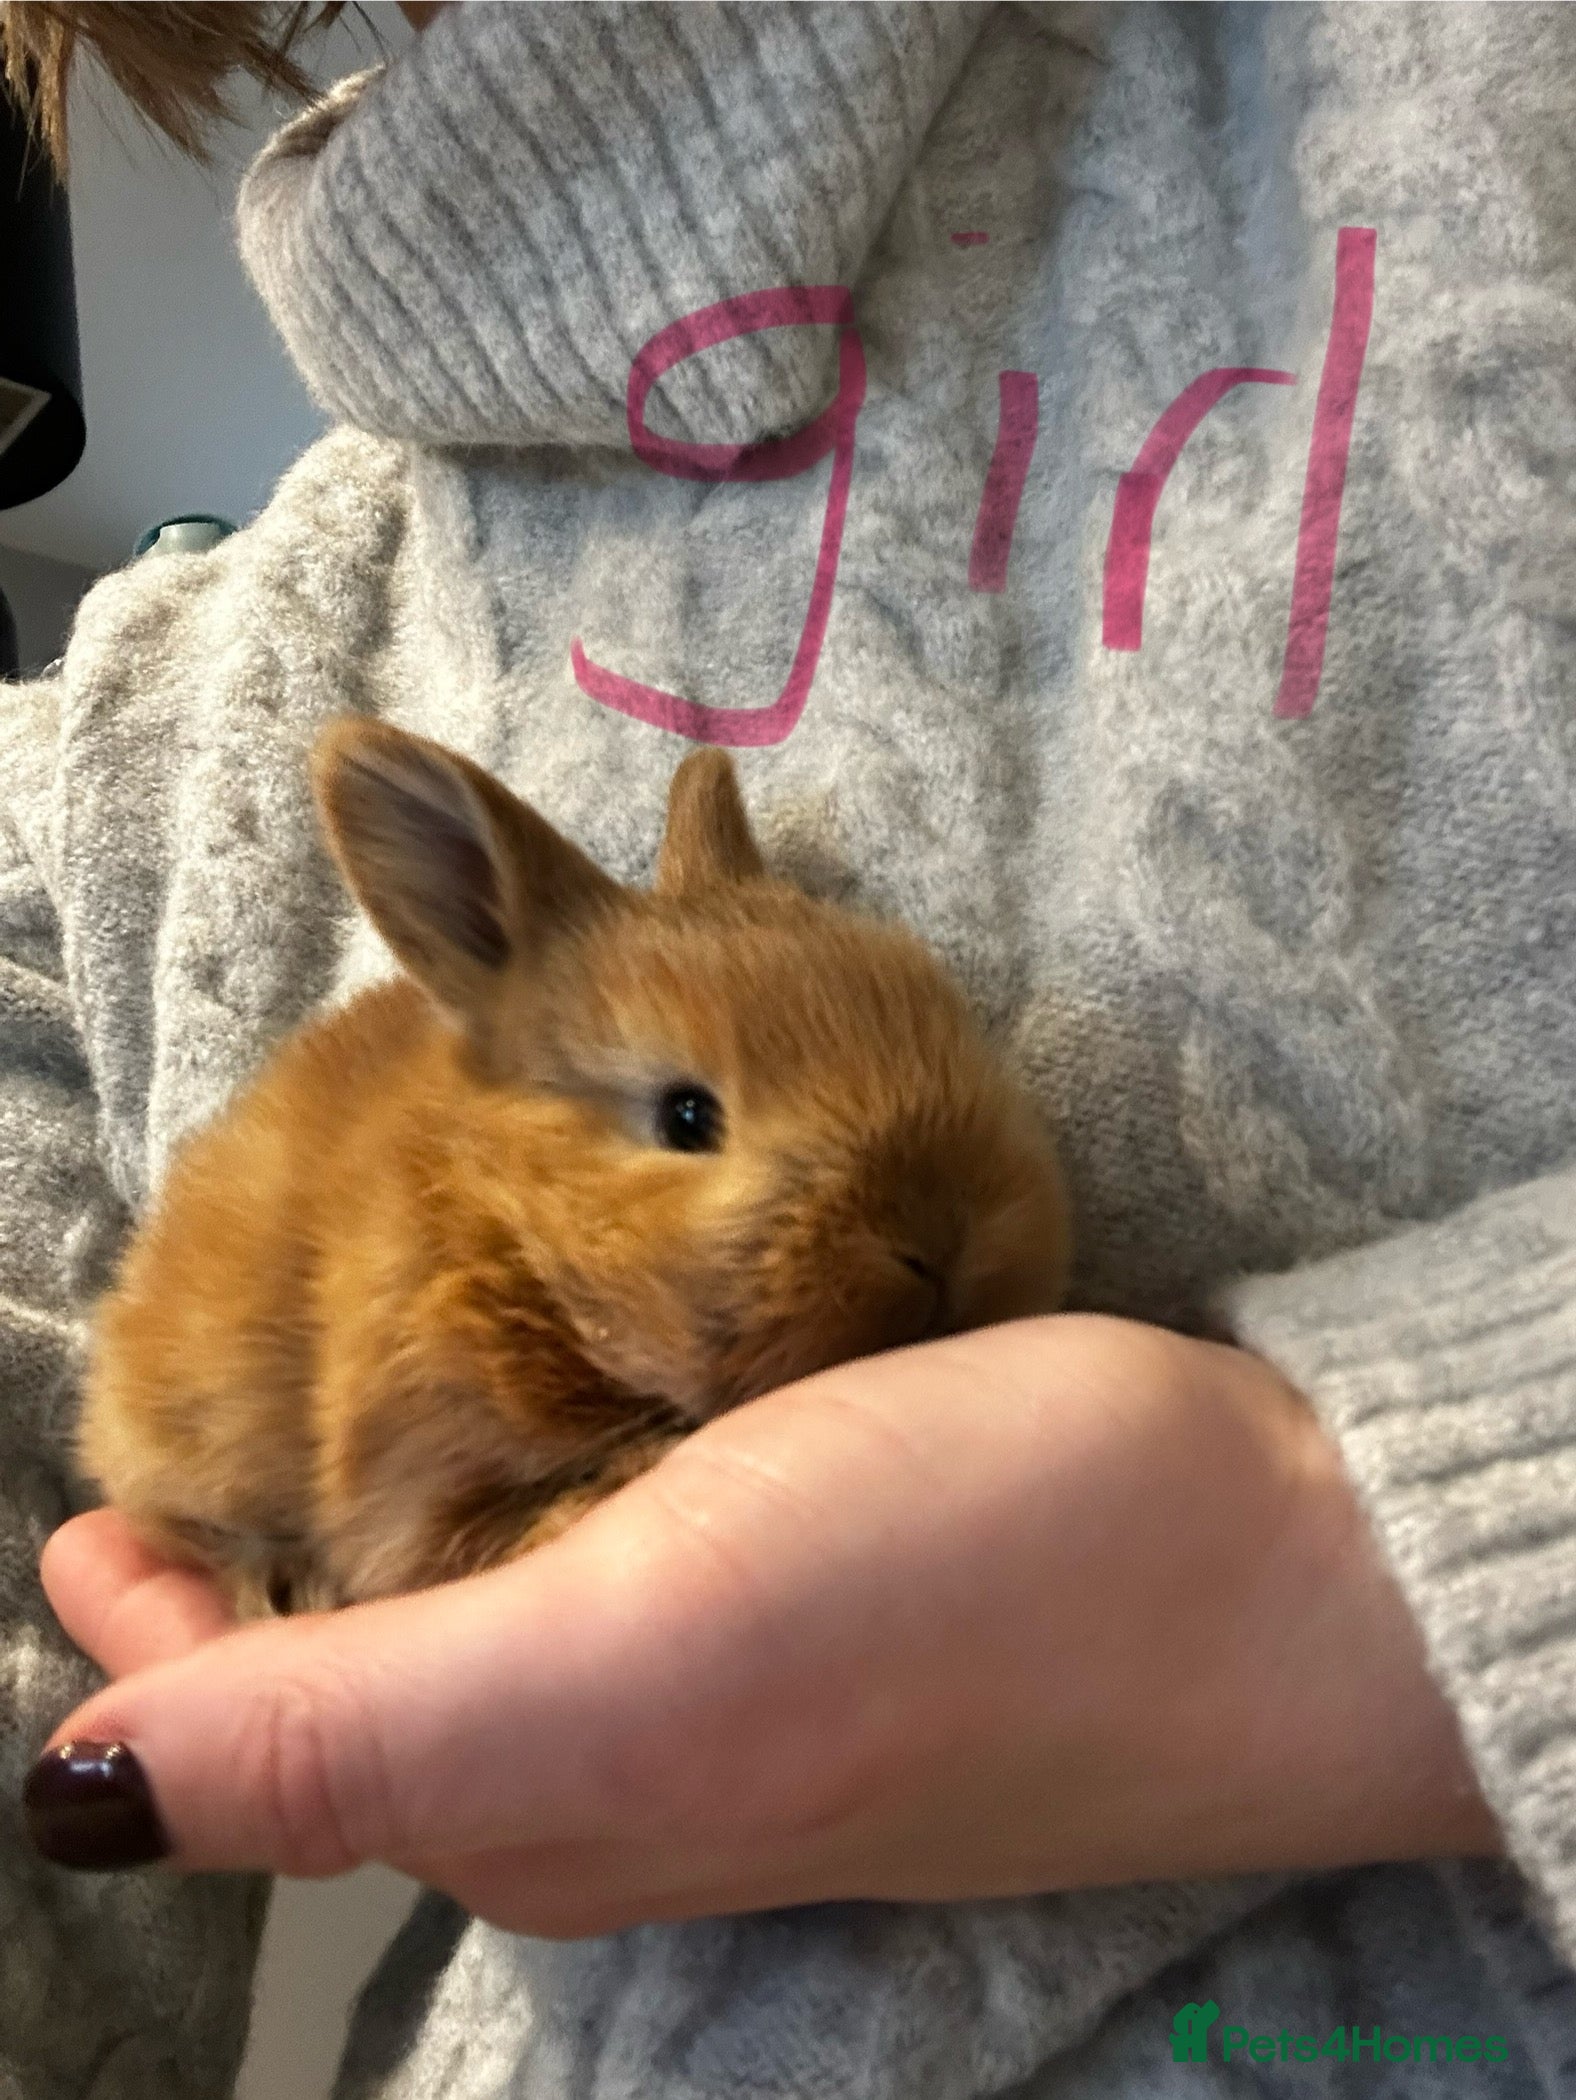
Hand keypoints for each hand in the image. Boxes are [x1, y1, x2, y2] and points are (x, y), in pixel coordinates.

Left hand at [32, 1316, 1498, 1933]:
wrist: (1274, 1557)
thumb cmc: (974, 1590)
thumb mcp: (648, 1660)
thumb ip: (366, 1735)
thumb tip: (76, 1801)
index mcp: (540, 1788)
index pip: (269, 1736)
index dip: (157, 1639)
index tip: (97, 1507)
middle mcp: (618, 1748)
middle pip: (366, 1674)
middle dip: (260, 1567)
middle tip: (213, 1412)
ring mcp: (725, 1659)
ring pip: (488, 1593)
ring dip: (391, 1501)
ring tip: (341, 1377)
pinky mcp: (815, 1566)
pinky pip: (615, 1525)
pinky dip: (536, 1448)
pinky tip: (547, 1370)